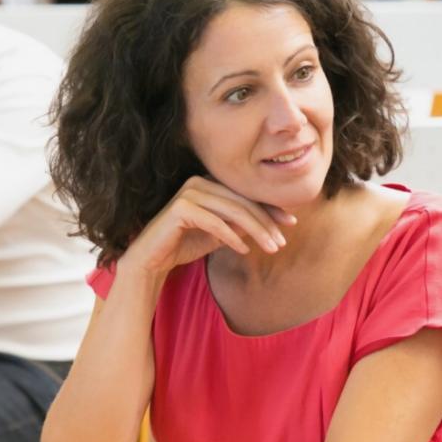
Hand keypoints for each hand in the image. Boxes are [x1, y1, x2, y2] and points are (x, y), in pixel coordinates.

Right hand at [117, 177, 295, 280]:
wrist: (151, 260)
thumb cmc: (184, 245)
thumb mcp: (219, 234)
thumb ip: (240, 224)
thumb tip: (271, 222)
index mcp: (209, 183)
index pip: (245, 194)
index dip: (270, 208)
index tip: (290, 223)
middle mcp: (199, 182)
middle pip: (242, 201)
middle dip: (266, 222)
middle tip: (282, 241)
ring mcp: (189, 193)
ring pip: (233, 210)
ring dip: (256, 230)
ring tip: (271, 247)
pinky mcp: (180, 208)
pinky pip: (215, 222)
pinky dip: (232, 237)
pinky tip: (245, 250)